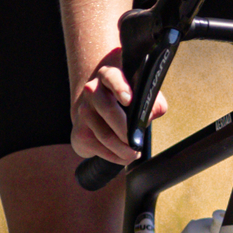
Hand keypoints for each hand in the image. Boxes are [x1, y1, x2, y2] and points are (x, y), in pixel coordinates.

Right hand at [69, 48, 167, 169]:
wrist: (96, 110)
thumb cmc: (126, 101)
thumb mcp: (142, 96)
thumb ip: (153, 102)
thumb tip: (152, 114)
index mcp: (108, 76)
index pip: (112, 77)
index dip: (120, 88)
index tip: (128, 100)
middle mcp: (92, 91)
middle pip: (109, 111)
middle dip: (126, 131)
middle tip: (137, 144)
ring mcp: (83, 112)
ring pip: (105, 135)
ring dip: (123, 150)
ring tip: (134, 153)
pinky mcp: (79, 133)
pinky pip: (100, 149)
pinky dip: (116, 157)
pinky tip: (123, 155)